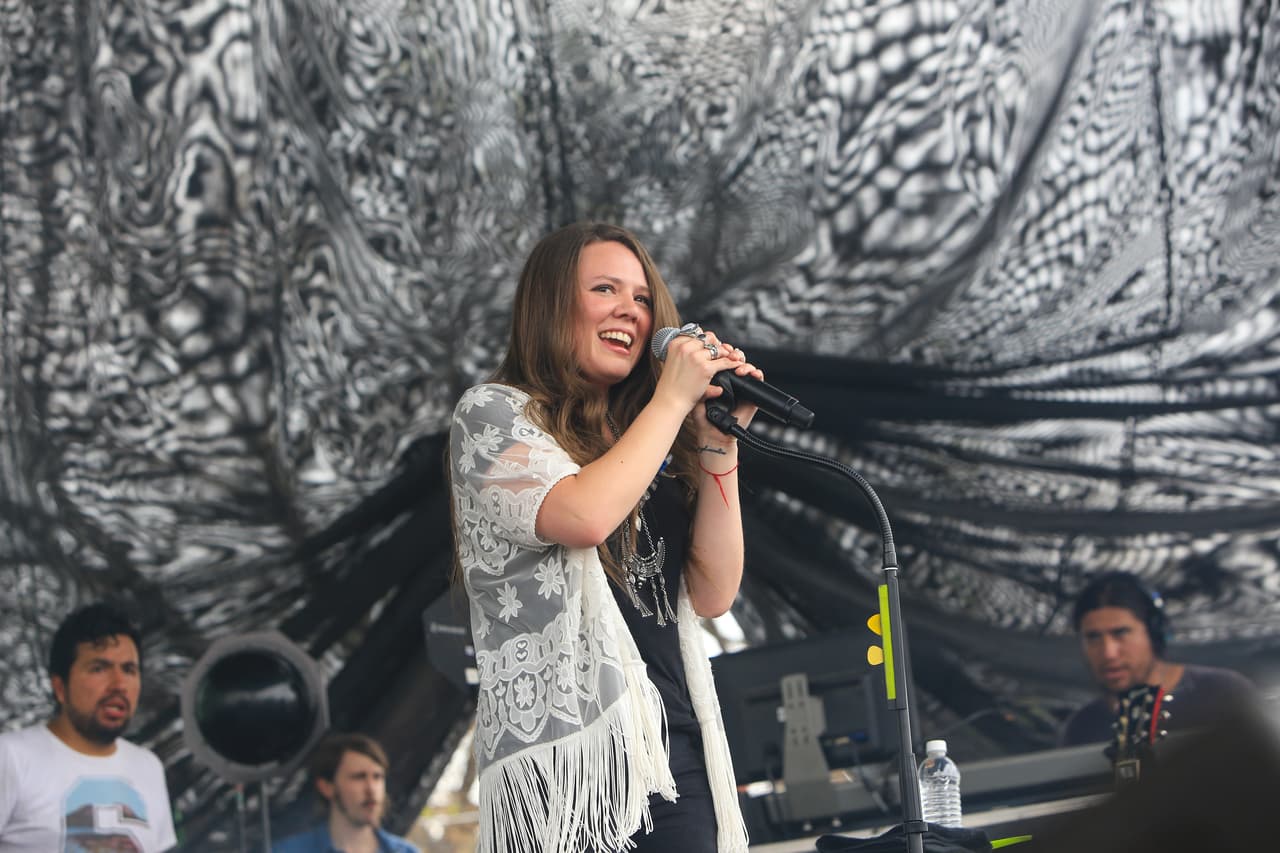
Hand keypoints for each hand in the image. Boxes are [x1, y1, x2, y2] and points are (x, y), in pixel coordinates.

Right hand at [653, 325, 762, 439]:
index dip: (706, 340)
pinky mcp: (705, 368)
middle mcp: (686, 347)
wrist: (669, 401)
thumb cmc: (671, 386)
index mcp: (676, 343)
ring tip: (730, 358)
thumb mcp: (673, 362)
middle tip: (722, 352)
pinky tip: (736, 365)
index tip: (711, 346)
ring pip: (718, 349)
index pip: (697, 333)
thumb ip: (684, 353)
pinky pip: (725, 362)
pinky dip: (733, 363)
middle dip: (716, 344)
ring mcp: (696, 357)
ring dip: (726, 353)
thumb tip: (700, 347)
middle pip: (709, 338)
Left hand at [694, 336, 763, 441]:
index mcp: (716, 377)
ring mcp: (741, 386)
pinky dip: (756, 373)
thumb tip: (704, 363)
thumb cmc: (702, 417)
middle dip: (734, 354)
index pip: (721, 357)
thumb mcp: (697, 395)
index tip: (718, 348)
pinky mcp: (752, 394)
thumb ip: (699, 380)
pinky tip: (748, 374)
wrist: (712, 434)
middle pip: (735, 358)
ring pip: (747, 366)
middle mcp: (729, 379)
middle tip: (730, 355)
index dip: (721, 351)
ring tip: (738, 368)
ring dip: (744, 362)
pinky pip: (758, 378)